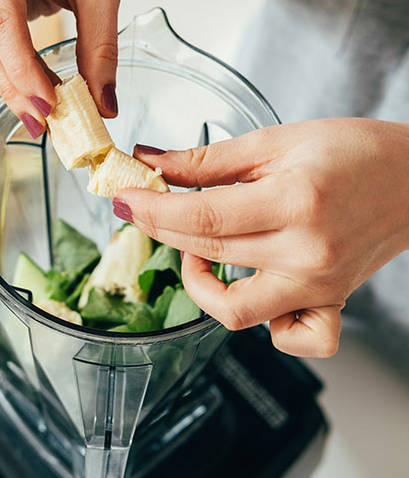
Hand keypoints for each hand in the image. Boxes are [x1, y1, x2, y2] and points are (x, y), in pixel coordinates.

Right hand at [0, 0, 131, 135]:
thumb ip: (100, 49)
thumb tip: (103, 106)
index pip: (2, 18)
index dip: (22, 68)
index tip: (49, 107)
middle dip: (13, 85)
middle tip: (42, 124)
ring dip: (10, 83)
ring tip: (42, 115)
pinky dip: (10, 69)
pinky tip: (34, 92)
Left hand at [114, 119, 408, 356]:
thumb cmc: (354, 152)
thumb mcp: (277, 140)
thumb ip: (208, 159)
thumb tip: (152, 162)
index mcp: (295, 203)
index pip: (201, 217)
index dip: (152, 210)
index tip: (124, 200)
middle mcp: (307, 254)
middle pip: (208, 254)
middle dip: (161, 230)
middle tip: (144, 208)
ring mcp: (319, 287)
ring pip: (234, 309)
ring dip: (198, 282)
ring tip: (196, 247)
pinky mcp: (329, 304)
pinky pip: (290, 338)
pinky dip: (263, 325)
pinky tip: (249, 289)